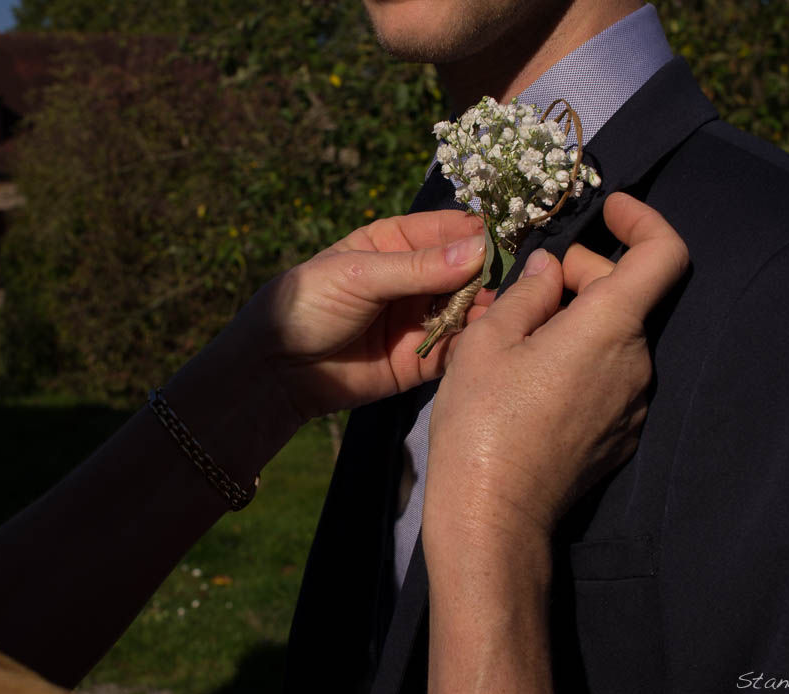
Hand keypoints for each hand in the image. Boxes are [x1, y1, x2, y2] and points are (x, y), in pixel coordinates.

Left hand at [238, 210, 486, 419]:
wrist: (277, 369)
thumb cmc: (308, 304)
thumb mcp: (360, 275)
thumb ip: (419, 267)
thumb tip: (479, 248)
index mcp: (396, 242)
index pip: (451, 229)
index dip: (479, 235)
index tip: (507, 245)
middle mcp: (415, 278)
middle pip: (467, 271)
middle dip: (488, 277)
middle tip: (511, 286)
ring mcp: (419, 319)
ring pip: (468, 309)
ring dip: (486, 312)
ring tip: (505, 315)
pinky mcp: (420, 359)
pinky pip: (456, 349)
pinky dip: (474, 346)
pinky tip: (490, 343)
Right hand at [422, 193, 688, 693]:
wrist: (493, 519)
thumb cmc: (482, 422)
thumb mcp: (487, 341)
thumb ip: (528, 291)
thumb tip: (553, 266)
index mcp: (609, 328)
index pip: (664, 254)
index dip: (643, 220)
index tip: (609, 209)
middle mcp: (637, 364)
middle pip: (629, 295)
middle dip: (584, 275)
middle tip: (527, 285)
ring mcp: (632, 405)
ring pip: (615, 338)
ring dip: (576, 320)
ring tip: (515, 334)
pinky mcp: (619, 436)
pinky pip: (608, 377)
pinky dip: (579, 358)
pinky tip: (528, 377)